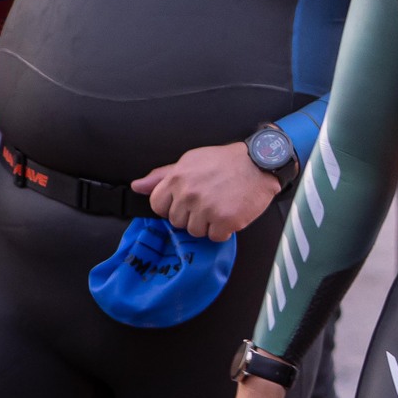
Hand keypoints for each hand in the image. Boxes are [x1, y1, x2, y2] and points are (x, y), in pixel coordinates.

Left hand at [134, 144, 280, 241]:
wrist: (259, 162)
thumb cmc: (226, 161)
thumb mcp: (190, 161)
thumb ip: (162, 176)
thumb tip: (137, 186)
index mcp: (177, 179)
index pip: (158, 205)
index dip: (172, 206)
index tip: (186, 202)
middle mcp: (189, 194)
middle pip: (177, 221)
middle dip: (191, 215)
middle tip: (208, 201)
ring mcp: (207, 209)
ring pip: (195, 231)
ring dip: (208, 224)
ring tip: (220, 206)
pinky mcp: (225, 220)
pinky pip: (215, 236)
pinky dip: (224, 230)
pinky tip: (230, 213)